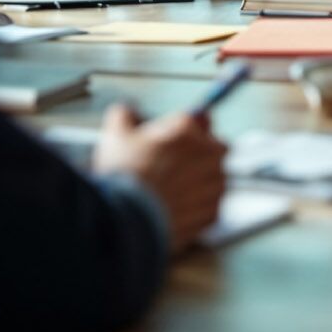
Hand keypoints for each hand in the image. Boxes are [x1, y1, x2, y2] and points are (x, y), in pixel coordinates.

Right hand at [93, 102, 227, 254]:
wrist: (131, 220)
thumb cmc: (126, 175)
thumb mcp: (116, 134)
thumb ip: (126, 115)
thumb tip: (128, 112)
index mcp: (188, 129)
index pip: (200, 119)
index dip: (187, 131)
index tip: (176, 140)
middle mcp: (208, 154)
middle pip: (215, 148)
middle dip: (200, 155)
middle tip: (176, 166)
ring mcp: (214, 185)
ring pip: (216, 179)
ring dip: (200, 182)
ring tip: (173, 192)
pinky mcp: (213, 213)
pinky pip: (210, 206)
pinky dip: (197, 208)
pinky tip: (176, 210)